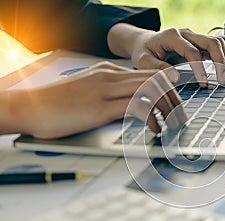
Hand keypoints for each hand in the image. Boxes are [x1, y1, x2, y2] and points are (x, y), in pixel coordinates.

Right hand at [3, 62, 185, 138]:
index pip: (148, 73)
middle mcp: (109, 76)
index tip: (176, 101)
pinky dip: (153, 116)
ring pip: (151, 88)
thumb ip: (108, 95)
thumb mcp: (87, 92)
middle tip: (182, 114)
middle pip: (155, 79)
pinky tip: (156, 128)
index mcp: (107, 72)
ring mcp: (105, 90)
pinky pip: (137, 106)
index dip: (168, 88)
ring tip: (175, 122)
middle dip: (174, 97)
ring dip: (169, 106)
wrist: (27, 107)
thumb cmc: (55, 104)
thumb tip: (130, 106)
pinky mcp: (100, 108)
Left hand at [108, 24, 224, 86]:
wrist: (144, 42)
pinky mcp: (197, 43)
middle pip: (211, 42)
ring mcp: (193, 37)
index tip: (203, 84)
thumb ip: (157, 68)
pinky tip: (222, 71)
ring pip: (216, 42)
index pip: (193, 52)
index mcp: (172, 36)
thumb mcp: (142, 61)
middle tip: (223, 80)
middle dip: (220, 62)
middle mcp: (185, 34)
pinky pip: (214, 47)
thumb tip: (175, 77)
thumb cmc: (143, 52)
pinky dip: (221, 58)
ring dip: (224, 59)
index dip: (200, 69)